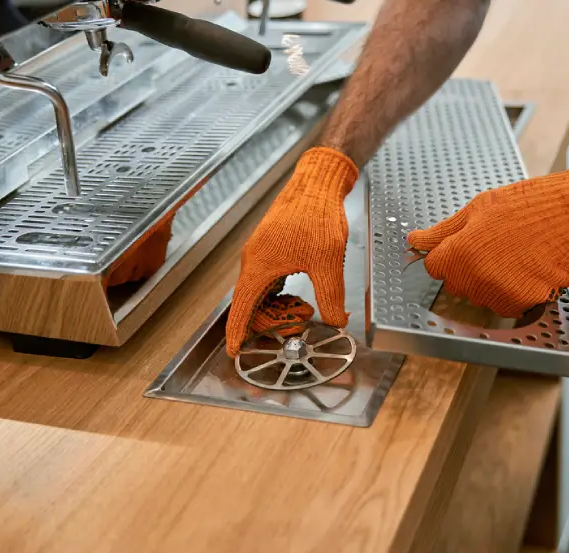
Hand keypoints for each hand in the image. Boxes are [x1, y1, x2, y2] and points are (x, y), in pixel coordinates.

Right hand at [226, 147, 358, 356]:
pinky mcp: (271, 251)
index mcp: (259, 266)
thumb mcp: (328, 261)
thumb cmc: (316, 215)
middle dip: (272, 322)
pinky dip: (280, 296)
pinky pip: (268, 283)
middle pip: (252, 305)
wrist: (317, 185)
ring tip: (305, 310)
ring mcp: (261, 256)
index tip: (232, 352)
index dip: (236, 333)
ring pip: (261, 294)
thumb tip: (336, 322)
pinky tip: (299, 296)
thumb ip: (331, 296)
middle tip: (299, 324)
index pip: (241, 307)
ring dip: (278, 309)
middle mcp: (254, 262)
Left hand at [407, 162, 568, 316]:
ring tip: (513, 255)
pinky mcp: (524, 303)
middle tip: (493, 246)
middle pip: (457, 285)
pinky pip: (508, 305)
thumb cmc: (525, 206)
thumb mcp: (476, 209)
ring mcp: (501, 294)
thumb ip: (442, 232)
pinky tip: (527, 268)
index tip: (464, 245)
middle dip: (468, 269)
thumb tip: (415, 240)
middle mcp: (477, 279)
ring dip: (492, 283)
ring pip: (482, 297)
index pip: (434, 268)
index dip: (448, 255)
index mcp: (459, 254)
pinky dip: (515, 291)